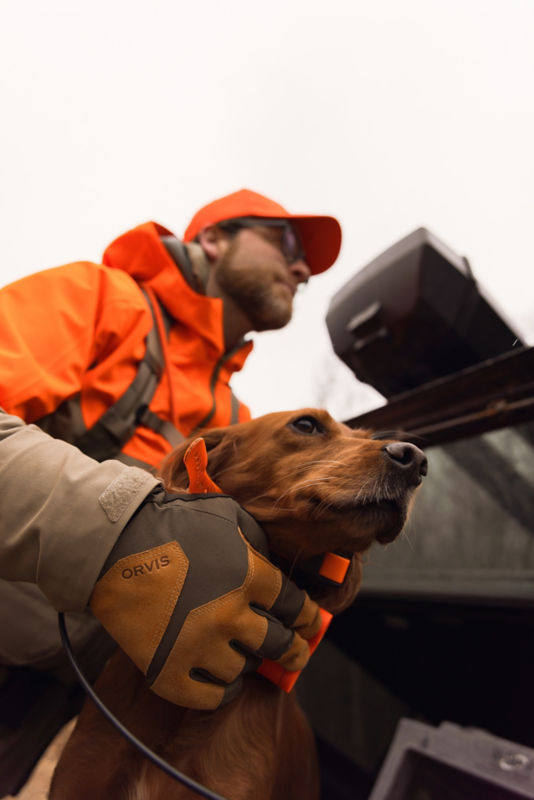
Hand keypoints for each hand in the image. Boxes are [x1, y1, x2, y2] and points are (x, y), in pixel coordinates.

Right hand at [90, 487, 320, 708]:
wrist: (115, 542)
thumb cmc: (173, 522)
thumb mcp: (227, 517)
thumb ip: (257, 542)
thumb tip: (274, 569)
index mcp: (249, 576)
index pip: (296, 607)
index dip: (309, 619)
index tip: (312, 625)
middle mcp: (229, 615)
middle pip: (278, 644)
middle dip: (293, 650)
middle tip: (296, 654)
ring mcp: (198, 646)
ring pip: (243, 670)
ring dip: (248, 662)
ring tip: (244, 655)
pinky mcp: (167, 670)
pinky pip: (209, 697)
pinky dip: (222, 691)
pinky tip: (223, 680)